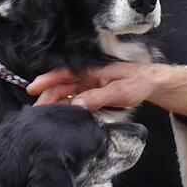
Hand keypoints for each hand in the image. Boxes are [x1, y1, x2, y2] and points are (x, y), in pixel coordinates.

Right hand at [27, 62, 186, 116]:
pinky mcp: (95, 92)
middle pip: (62, 84)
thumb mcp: (120, 91)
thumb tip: (77, 104)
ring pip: (67, 92)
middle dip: (47, 95)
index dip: (47, 80)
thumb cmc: (139, 82)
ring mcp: (91, 84)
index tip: (33, 88)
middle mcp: (89, 76)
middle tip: (37, 111)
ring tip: (44, 115)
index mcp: (93, 71)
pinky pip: (77, 98)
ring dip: (56, 102)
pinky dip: (67, 105)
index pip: (65, 74)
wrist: (153, 83)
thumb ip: (98, 97)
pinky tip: (62, 114)